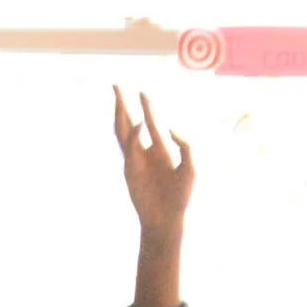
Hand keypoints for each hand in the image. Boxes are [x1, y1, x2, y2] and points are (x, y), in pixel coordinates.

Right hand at [113, 89, 194, 239]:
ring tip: (117, 98)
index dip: (147, 106)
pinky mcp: (130, 173)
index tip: (142, 91)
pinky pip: (130, 151)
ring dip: (120, 116)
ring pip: (123, 134)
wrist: (167, 220)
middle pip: (129, 123)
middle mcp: (144, 153)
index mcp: (159, 150)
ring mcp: (135, 162)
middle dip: (123, 105)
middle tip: (116, 86)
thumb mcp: (190, 166)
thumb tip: (169, 129)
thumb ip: (184, 145)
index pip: (151, 123)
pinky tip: (137, 124)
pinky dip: (134, 137)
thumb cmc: (180, 197)